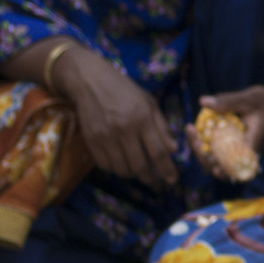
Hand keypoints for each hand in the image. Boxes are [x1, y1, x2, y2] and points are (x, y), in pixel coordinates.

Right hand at [60, 48, 177, 188]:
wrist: (89, 80)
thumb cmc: (124, 89)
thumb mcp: (149, 102)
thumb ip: (162, 126)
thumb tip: (174, 150)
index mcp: (142, 118)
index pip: (158, 152)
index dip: (167, 170)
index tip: (172, 180)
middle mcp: (124, 129)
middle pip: (139, 165)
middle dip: (150, 178)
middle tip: (155, 182)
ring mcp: (105, 136)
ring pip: (122, 168)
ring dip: (133, 175)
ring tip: (138, 172)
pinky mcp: (91, 140)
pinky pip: (105, 165)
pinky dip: (115, 169)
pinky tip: (121, 164)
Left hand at [193, 85, 263, 167]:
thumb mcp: (250, 98)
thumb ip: (228, 101)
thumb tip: (202, 102)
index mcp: (253, 147)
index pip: (238, 168)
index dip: (225, 172)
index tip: (214, 167)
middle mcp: (245, 154)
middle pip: (221, 168)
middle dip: (202, 155)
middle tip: (191, 132)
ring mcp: (237, 152)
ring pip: (215, 162)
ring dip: (200, 151)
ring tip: (191, 131)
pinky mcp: (232, 148)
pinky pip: (215, 153)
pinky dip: (204, 144)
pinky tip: (196, 129)